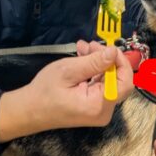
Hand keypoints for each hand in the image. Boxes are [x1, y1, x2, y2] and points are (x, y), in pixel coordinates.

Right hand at [0, 43, 133, 141]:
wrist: (29, 110)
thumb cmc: (45, 92)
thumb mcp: (68, 71)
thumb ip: (93, 62)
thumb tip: (113, 51)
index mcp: (99, 105)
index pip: (125, 83)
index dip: (121, 63)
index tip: (109, 48)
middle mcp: (104, 111)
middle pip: (117, 80)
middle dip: (106, 59)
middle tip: (90, 45)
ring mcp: (99, 110)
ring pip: (108, 80)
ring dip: (98, 62)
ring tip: (82, 48)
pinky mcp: (93, 107)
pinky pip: (100, 85)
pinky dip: (94, 71)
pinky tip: (83, 57)